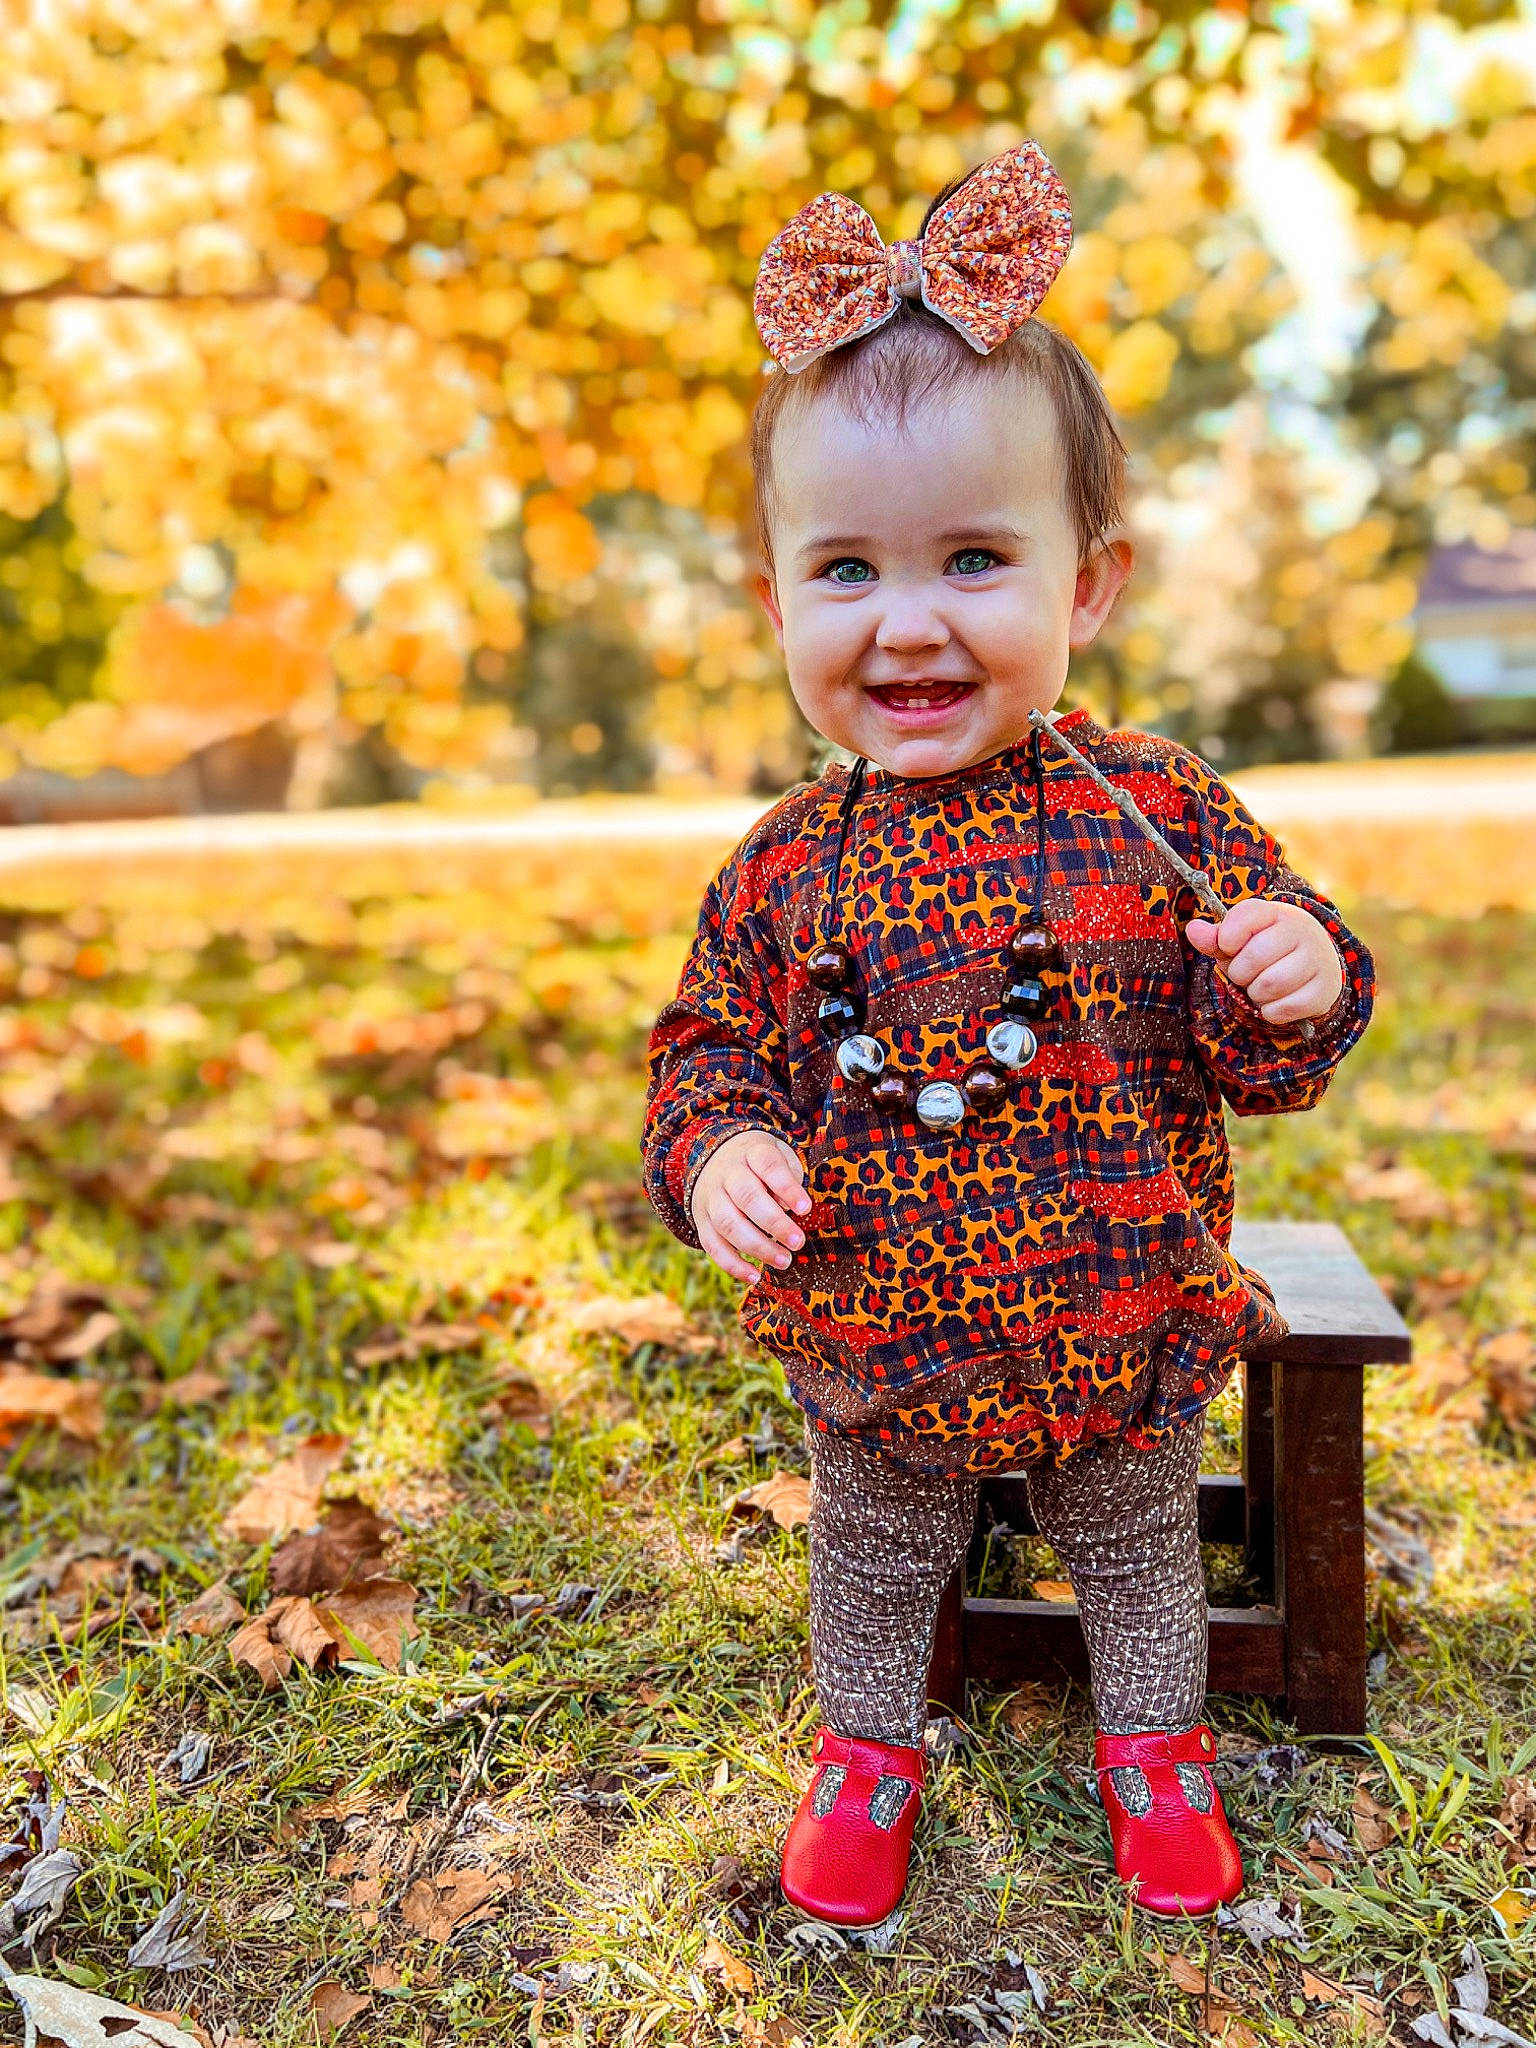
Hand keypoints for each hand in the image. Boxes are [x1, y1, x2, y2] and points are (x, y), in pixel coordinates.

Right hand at [690, 1130, 810, 1283]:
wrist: (717, 1157)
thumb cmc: (760, 1164)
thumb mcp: (778, 1157)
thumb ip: (787, 1179)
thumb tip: (787, 1208)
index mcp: (751, 1153)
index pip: (768, 1166)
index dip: (787, 1187)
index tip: (805, 1208)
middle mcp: (727, 1173)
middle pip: (747, 1197)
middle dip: (774, 1223)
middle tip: (798, 1242)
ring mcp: (710, 1197)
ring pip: (728, 1223)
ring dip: (757, 1247)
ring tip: (784, 1261)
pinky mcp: (701, 1220)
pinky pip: (712, 1245)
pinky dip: (732, 1265)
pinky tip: (755, 1277)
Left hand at [1185, 898, 1342, 1025]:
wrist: (1313, 965)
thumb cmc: (1266, 952)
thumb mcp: (1238, 941)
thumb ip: (1215, 938)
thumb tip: (1193, 929)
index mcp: (1276, 912)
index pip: (1244, 917)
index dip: (1227, 939)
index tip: (1231, 946)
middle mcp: (1301, 931)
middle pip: (1255, 956)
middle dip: (1240, 973)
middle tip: (1247, 974)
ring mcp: (1317, 959)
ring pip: (1270, 984)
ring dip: (1255, 994)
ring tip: (1261, 987)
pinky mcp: (1325, 990)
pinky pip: (1284, 1008)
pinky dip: (1271, 1011)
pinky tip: (1277, 1001)